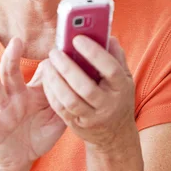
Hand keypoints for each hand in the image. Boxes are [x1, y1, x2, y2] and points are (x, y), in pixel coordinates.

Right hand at [0, 37, 65, 170]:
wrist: (20, 161)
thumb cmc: (38, 134)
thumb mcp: (54, 114)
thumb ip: (61, 96)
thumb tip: (71, 74)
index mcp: (28, 93)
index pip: (33, 71)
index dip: (42, 61)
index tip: (50, 45)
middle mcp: (13, 98)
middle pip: (10, 73)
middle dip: (11, 56)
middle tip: (16, 40)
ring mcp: (2, 112)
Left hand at [41, 36, 135, 150]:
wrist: (114, 135)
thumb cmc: (116, 97)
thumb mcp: (123, 78)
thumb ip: (116, 57)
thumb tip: (108, 36)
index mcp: (121, 89)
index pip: (111, 69)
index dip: (94, 53)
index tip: (77, 38)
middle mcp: (108, 105)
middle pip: (86, 87)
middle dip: (67, 67)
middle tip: (55, 51)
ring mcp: (92, 118)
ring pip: (70, 100)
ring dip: (55, 80)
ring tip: (47, 63)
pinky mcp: (77, 125)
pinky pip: (60, 109)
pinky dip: (51, 92)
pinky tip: (47, 79)